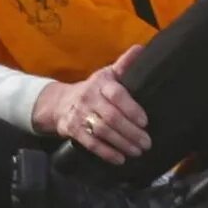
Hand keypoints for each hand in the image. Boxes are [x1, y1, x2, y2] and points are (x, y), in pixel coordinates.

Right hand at [32, 45, 149, 162]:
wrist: (60, 102)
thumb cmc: (94, 89)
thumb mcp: (108, 75)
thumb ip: (124, 65)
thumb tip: (141, 48)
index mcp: (101, 83)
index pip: (116, 95)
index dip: (131, 109)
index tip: (145, 121)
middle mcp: (89, 98)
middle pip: (111, 117)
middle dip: (131, 132)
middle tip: (147, 142)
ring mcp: (80, 115)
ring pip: (102, 131)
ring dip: (122, 143)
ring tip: (138, 151)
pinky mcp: (73, 130)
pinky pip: (90, 143)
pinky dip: (106, 152)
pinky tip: (120, 159)